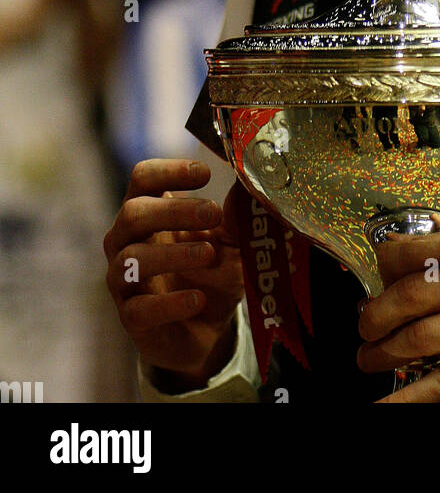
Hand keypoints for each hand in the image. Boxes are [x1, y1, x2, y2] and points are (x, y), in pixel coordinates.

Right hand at [104, 159, 243, 386]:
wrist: (208, 330)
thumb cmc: (213, 271)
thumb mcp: (233, 239)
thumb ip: (238, 213)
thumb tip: (253, 179)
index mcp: (150, 209)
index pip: (143, 178)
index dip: (168, 171)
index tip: (205, 174)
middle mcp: (127, 240)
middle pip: (133, 213)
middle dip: (174, 211)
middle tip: (214, 213)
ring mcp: (124, 279)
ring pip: (131, 259)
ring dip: (172, 254)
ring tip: (209, 255)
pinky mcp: (131, 318)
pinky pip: (139, 309)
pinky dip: (169, 304)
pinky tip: (197, 299)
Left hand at [357, 251, 439, 402]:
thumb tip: (419, 237)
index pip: (421, 270)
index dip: (385, 281)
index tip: (369, 290)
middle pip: (418, 321)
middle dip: (378, 329)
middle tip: (363, 334)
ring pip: (437, 369)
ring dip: (395, 370)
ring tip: (371, 365)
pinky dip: (433, 409)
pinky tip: (406, 409)